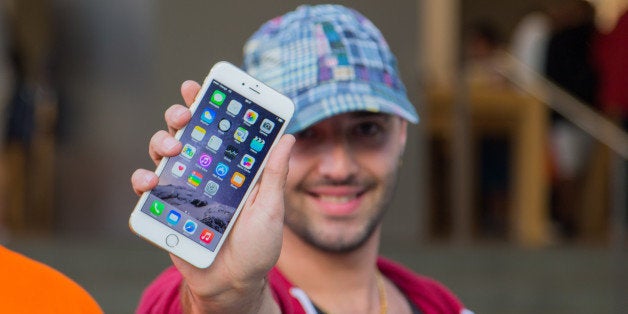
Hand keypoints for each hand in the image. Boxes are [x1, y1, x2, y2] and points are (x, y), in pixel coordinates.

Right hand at [131, 80, 292, 312]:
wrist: (232, 285)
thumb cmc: (256, 249)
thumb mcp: (272, 209)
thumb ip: (275, 175)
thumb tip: (288, 136)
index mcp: (232, 169)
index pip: (220, 131)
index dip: (210, 106)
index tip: (204, 85)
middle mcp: (205, 174)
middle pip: (187, 134)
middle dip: (181, 116)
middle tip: (186, 115)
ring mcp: (182, 190)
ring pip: (163, 154)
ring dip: (162, 142)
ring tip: (172, 148)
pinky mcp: (164, 210)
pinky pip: (146, 189)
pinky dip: (142, 179)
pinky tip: (150, 180)